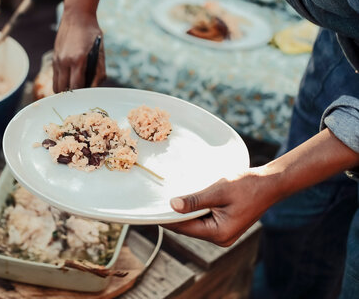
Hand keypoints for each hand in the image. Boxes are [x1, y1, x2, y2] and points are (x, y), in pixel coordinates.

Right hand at [53, 11, 105, 91]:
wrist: (76, 16)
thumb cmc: (92, 34)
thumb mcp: (100, 52)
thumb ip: (99, 72)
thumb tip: (95, 88)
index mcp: (77, 60)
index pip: (76, 87)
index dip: (82, 94)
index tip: (88, 96)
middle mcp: (64, 61)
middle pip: (63, 90)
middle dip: (72, 95)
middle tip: (82, 94)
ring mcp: (57, 60)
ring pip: (56, 86)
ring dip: (65, 90)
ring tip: (76, 88)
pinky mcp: (54, 59)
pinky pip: (55, 77)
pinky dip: (62, 82)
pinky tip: (71, 78)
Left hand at [163, 168, 279, 246]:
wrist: (270, 183)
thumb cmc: (248, 185)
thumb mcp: (218, 190)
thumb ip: (195, 200)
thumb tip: (173, 205)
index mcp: (219, 233)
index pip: (184, 228)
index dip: (167, 219)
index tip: (151, 211)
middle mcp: (221, 238)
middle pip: (189, 228)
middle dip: (175, 215)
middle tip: (157, 202)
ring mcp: (224, 233)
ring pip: (196, 224)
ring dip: (186, 212)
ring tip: (172, 198)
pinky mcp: (226, 225)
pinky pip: (204, 220)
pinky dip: (196, 211)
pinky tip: (189, 200)